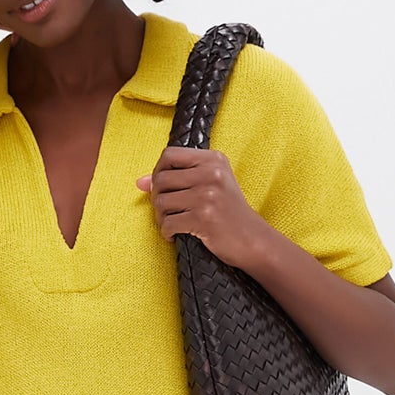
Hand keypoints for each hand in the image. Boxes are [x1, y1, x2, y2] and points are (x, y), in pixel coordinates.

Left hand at [135, 145, 264, 267]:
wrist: (254, 240)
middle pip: (161, 179)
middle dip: (156, 198)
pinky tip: (174, 236)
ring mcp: (207, 196)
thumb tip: (139, 182)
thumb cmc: (229, 213)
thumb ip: (177, 179)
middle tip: (166, 211)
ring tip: (171, 224)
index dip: (158, 171)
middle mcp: (211, 174)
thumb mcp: (210, 186)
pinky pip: (168, 223)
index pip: (169, 154)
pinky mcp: (203, 218)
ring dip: (160, 217)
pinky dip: (167, 232)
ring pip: (161, 202)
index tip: (162, 187)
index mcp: (213, 160)